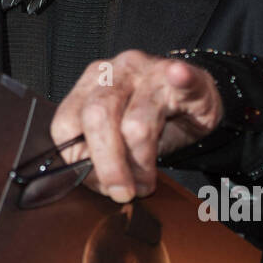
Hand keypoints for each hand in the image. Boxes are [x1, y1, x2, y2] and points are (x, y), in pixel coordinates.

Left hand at [50, 50, 223, 202]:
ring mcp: (150, 70)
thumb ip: (99, 153)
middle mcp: (116, 71)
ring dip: (141, 163)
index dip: (77, 160)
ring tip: (146, 183)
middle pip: (96, 117)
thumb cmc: (154, 120)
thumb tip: (94, 183)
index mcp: (91, 84)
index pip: (66, 121)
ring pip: (135, 121)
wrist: (196, 100)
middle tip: (121, 191)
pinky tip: (178, 76)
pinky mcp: (184, 74)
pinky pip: (181, 78)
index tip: (97, 183)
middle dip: (107, 165)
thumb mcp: (119, 136)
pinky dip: (181, 78)